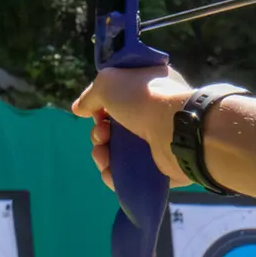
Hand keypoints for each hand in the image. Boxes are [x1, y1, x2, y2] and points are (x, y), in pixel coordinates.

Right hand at [71, 65, 196, 189]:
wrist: (175, 129)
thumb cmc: (144, 98)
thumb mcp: (109, 82)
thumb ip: (90, 95)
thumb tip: (79, 109)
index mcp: (148, 90)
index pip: (119, 99)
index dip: (101, 106)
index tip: (95, 111)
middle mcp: (154, 115)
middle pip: (114, 128)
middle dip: (99, 132)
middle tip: (102, 133)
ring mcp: (156, 143)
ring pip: (118, 153)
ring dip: (102, 154)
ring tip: (102, 154)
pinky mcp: (158, 169)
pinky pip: (128, 174)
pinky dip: (114, 174)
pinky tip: (108, 171)